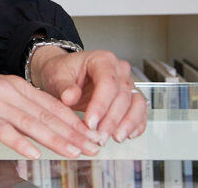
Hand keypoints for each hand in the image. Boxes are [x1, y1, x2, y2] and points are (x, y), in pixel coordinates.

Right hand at [0, 56, 102, 159]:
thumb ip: (17, 106)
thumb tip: (42, 123)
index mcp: (15, 85)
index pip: (52, 105)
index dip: (75, 122)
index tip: (93, 136)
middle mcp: (8, 90)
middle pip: (46, 114)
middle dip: (73, 133)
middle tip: (93, 147)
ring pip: (30, 122)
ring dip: (54, 138)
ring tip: (73, 152)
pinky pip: (1, 129)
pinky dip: (18, 141)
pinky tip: (31, 152)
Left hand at [29, 47, 147, 143]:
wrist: (63, 75)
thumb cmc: (61, 71)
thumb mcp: (56, 76)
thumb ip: (64, 86)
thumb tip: (70, 96)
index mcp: (102, 60)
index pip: (107, 83)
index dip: (100, 105)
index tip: (90, 122)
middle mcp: (118, 70)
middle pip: (123, 96)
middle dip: (111, 120)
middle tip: (99, 136)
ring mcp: (127, 83)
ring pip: (137, 103)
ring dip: (127, 123)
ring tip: (114, 137)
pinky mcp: (130, 98)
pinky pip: (140, 111)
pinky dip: (136, 125)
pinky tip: (127, 135)